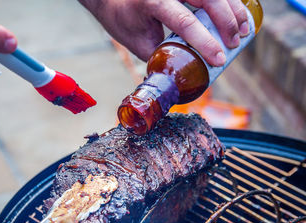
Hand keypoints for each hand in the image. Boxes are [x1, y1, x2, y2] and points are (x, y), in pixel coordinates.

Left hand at [79, 0, 248, 65]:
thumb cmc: (121, 19)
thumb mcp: (136, 42)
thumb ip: (161, 55)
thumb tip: (183, 72)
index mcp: (152, 2)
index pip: (184, 21)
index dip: (204, 42)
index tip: (219, 59)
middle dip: (227, 22)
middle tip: (235, 43)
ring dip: (233, 9)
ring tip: (244, 30)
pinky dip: (227, 1)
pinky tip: (237, 13)